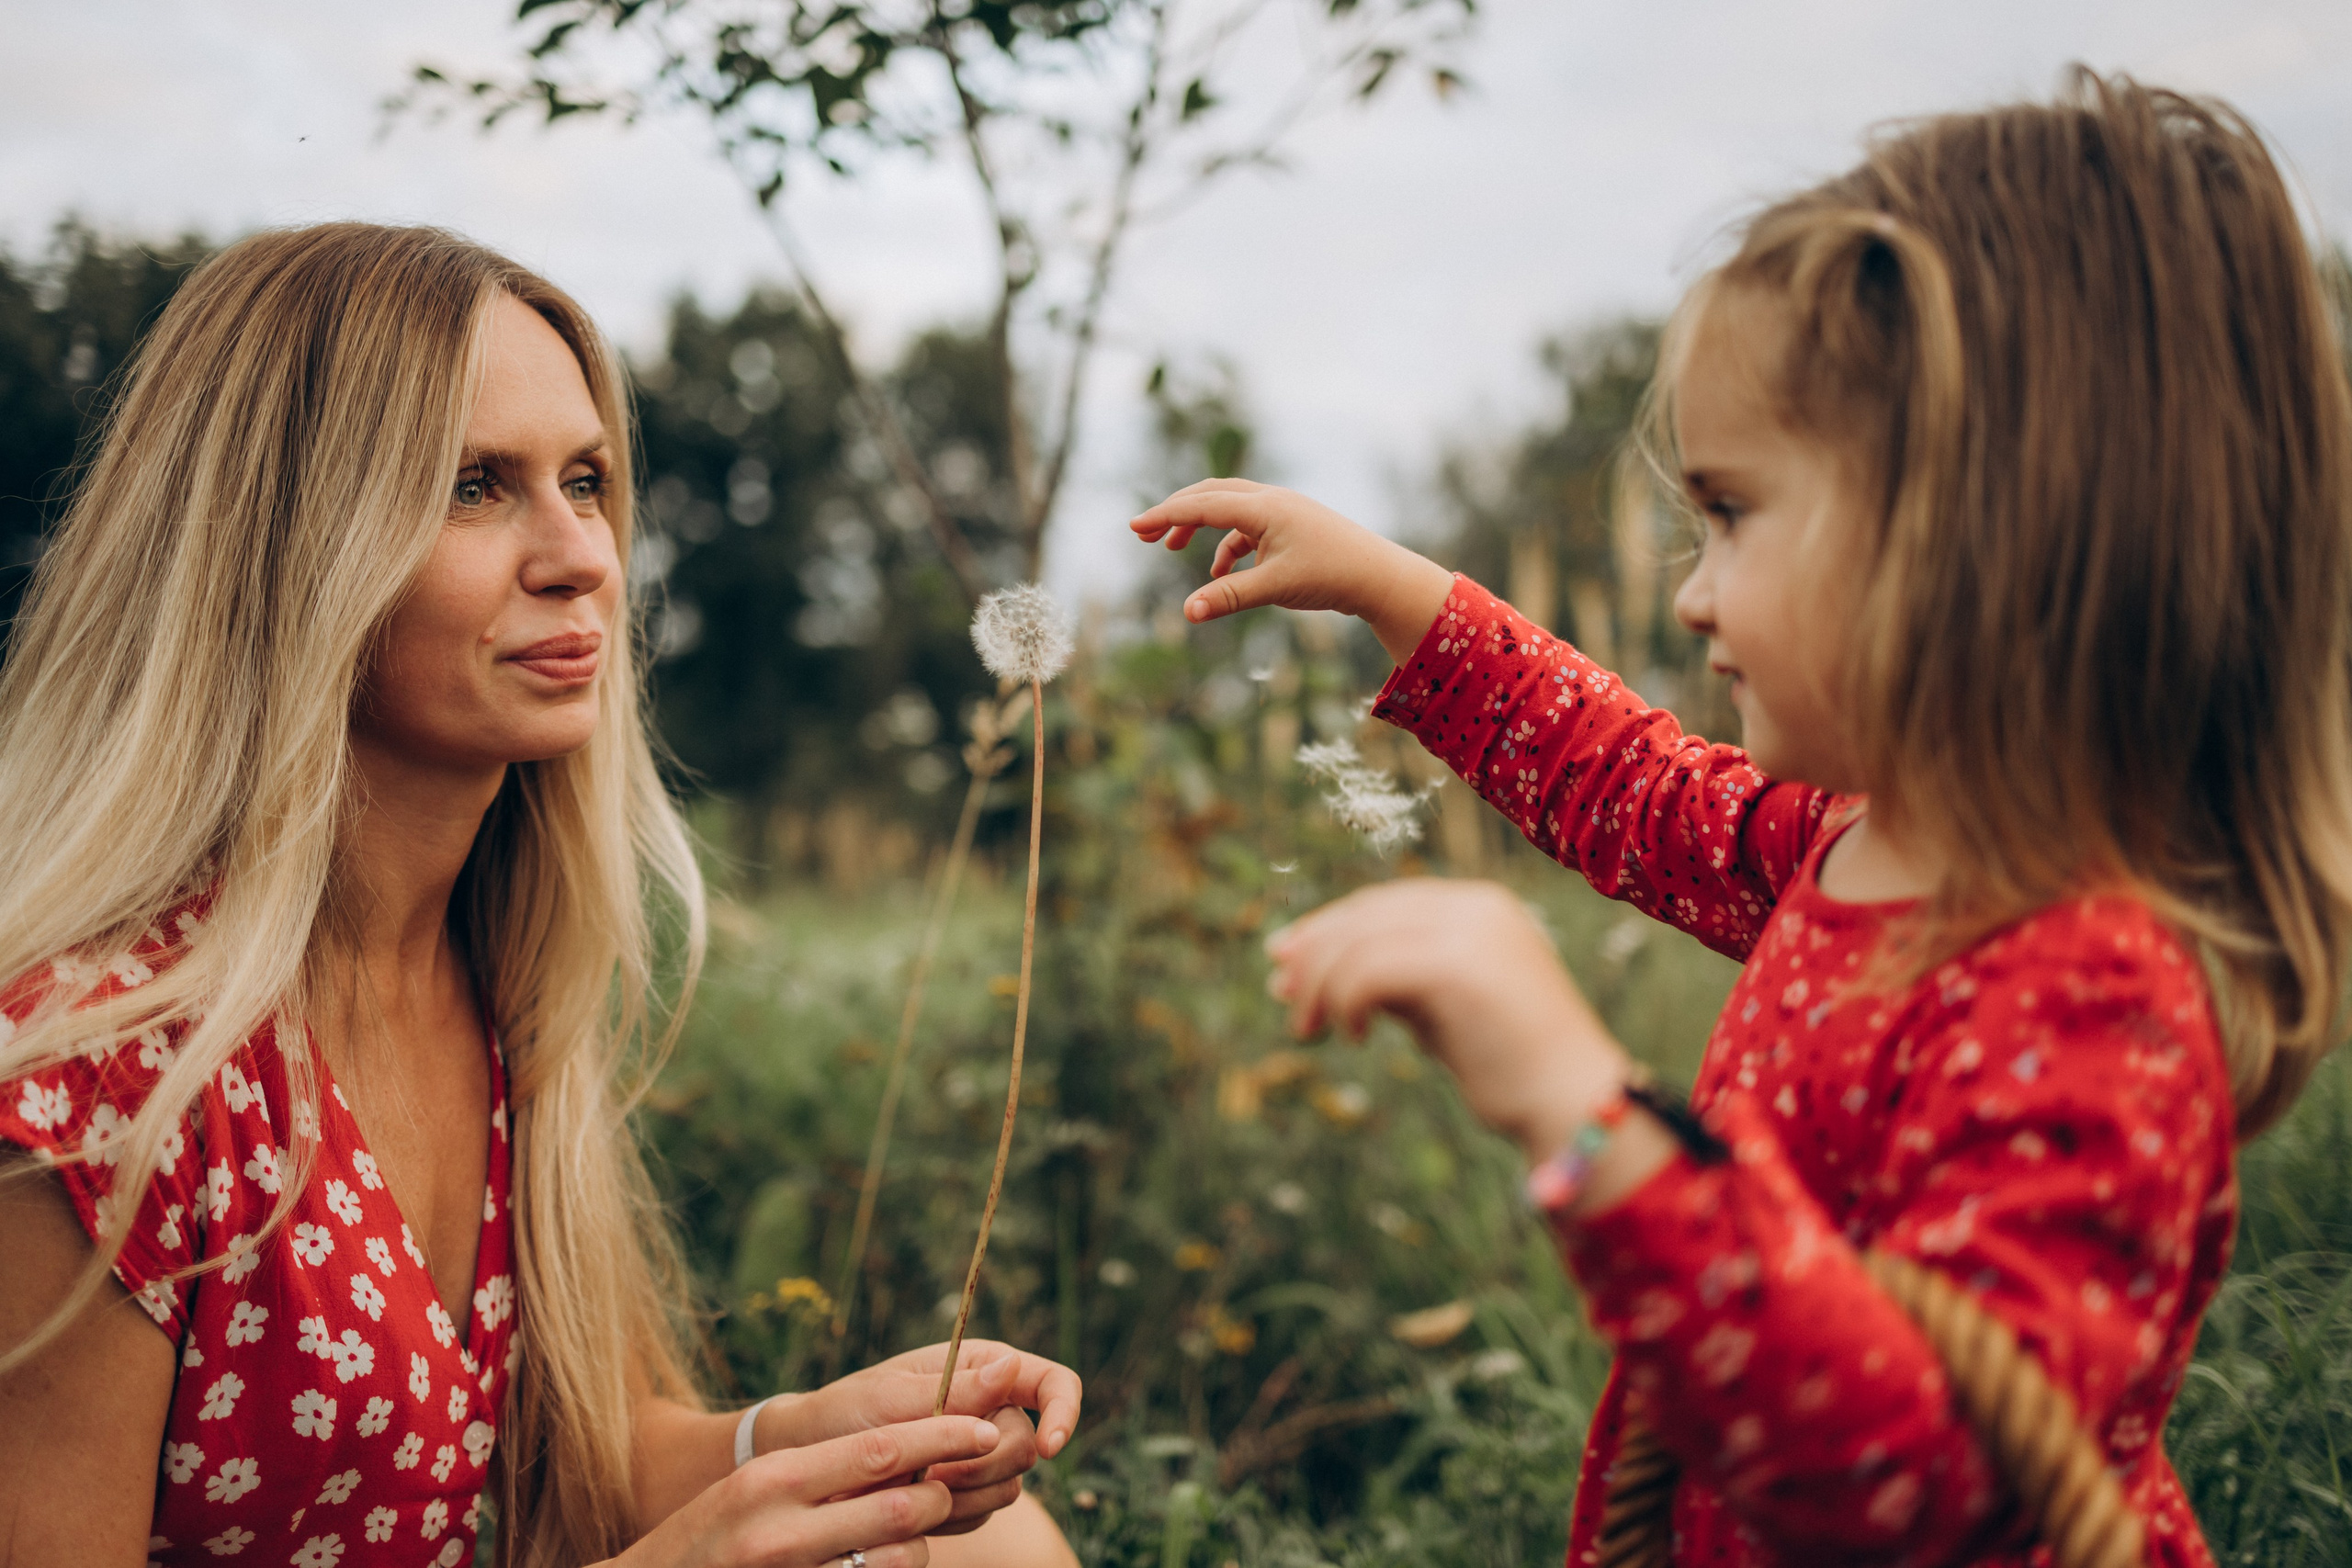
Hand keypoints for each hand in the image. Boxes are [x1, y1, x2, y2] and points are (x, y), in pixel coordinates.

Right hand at [613, 1414, 1002, 1567]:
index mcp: (773, 1480)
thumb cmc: (706, 1539)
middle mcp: (782, 1529)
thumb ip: (818, 1476)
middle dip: (940, 1497)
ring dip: (917, 1550)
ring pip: (899, 1560)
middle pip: (902, 1508)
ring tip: (905, 1543)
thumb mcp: (751, 1492)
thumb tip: (902, 1455)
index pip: (878, 1449)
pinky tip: (875, 1562)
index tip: (985, 1428)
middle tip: (948, 1490)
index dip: (941, 1436)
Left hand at [759, 1341, 1080, 1535]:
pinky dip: (950, 1516)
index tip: (1050, 1448)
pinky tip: (911, 1504)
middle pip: (1026, 1445)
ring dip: (962, 1493)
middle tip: (929, 1471)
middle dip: (982, 1465)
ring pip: (1008, 1486)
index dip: (1064, 1412)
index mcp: (983, 1368)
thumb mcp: (892, 1398)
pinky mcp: (967, 1492)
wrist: (812, 1461)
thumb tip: (1013, 1367)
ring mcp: (980, 1453)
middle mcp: (990, 1408)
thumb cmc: (845, 1414)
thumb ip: (956, 1390)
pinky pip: (983, 1514)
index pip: (1052, 1383)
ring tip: (910, 1483)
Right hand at [1128, 480, 1453, 663]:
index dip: (1165, 515)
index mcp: (1264, 507)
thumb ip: (1228, 596)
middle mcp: (1271, 500)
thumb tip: (1186, 613)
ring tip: (1173, 548)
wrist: (1379, 574)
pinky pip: (1248, 527)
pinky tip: (1220, 573)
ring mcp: (1283, 510)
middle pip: (1210, 495)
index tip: (1134, 527)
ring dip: (1199, 525)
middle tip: (1144, 533)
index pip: (1202, 505)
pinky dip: (1227, 545)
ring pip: (1229, 507)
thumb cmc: (1331, 575)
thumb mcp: (1274, 587)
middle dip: (1175, 512)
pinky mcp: (1292, 526)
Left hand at [1267, 879, 1629, 1164]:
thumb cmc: (1508, 1065)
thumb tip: (1309, 973)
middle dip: (1313, 952)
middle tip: (1281, 992)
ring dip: (1320, 985)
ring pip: (1358, 942)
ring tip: (1307, 1029)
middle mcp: (1475, 906)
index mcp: (1479, 906)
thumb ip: (1393, 979)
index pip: (1381, 903)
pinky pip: (1369, 970)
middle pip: (1364, 915)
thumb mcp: (1441, 1008)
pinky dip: (1344, 1000)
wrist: (1570, 1103)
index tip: (1286, 962)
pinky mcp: (1456, 965)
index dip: (1328, 929)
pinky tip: (1354, 1035)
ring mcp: (1469, 930)